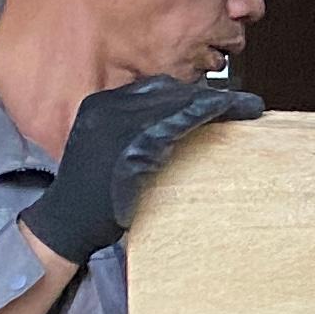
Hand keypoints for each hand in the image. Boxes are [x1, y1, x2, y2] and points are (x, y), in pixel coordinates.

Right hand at [21, 76, 266, 265]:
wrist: (65, 225)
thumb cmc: (93, 196)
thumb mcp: (112, 151)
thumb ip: (138, 132)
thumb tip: (184, 125)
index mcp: (101, 105)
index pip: (156, 89)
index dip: (194, 93)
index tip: (223, 100)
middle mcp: (107, 107)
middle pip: (170, 91)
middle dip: (210, 95)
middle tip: (247, 105)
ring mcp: (114, 124)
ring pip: (176, 102)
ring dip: (217, 103)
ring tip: (249, 108)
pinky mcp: (126, 145)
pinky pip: (172, 123)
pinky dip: (202, 115)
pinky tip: (227, 113)